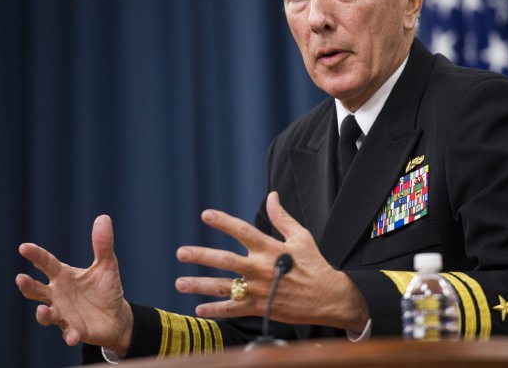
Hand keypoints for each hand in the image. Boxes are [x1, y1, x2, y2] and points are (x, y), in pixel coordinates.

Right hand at [15, 215, 133, 354]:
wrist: (115, 316)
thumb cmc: (105, 289)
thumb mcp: (106, 265)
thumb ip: (102, 244)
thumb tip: (103, 217)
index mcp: (63, 275)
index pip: (46, 263)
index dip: (35, 255)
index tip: (24, 247)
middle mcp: (57, 295)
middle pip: (37, 290)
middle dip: (28, 286)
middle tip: (20, 278)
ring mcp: (63, 314)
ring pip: (46, 315)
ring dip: (43, 314)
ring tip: (42, 310)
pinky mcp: (73, 330)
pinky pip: (68, 333)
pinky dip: (69, 335)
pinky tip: (72, 337)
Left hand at [175, 192, 369, 331]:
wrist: (327, 297)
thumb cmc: (314, 264)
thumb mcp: (301, 237)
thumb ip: (282, 217)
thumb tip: (272, 196)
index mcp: (270, 248)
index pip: (242, 231)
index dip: (223, 222)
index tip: (206, 214)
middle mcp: (260, 269)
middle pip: (225, 260)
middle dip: (201, 256)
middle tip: (181, 252)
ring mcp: (258, 290)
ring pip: (223, 287)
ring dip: (200, 285)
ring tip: (180, 282)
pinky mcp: (259, 308)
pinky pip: (233, 310)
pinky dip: (215, 310)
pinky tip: (199, 309)